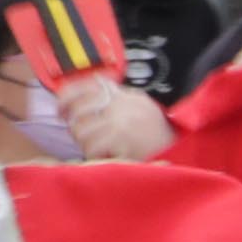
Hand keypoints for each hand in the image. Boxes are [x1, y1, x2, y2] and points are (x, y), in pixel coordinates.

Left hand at [44, 72, 167, 165]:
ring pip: (81, 131)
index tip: (60, 110)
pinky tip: (108, 156)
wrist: (181, 152)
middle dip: (76, 126)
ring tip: (101, 149)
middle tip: (83, 136)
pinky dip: (95, 155)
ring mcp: (120, 121)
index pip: (87, 85)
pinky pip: (92, 147)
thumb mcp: (141, 108)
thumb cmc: (157, 135)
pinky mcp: (120, 140)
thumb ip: (117, 101)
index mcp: (125, 95)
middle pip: (79, 110)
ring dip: (86, 144)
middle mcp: (122, 104)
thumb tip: (82, 101)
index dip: (66, 96)